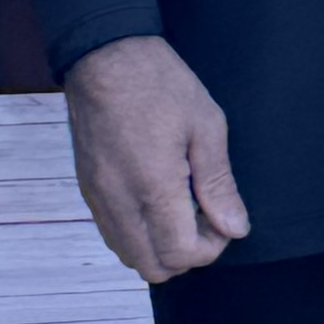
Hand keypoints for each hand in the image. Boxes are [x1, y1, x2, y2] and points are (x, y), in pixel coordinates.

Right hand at [63, 34, 249, 284]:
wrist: (104, 56)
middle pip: (153, 267)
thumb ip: (218, 183)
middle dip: (186, 254)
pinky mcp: (88, 189)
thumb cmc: (159, 83)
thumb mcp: (206, 125)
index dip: (210, 249)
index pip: (180, 253)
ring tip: (181, 208)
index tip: (222, 219)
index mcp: (153, 185)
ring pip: (129, 256)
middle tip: (204, 217)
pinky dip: (139, 234)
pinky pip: (113, 234)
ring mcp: (98, 197)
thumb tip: (235, 228)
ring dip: (160, 247)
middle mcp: (119, 200)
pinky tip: (156, 200)